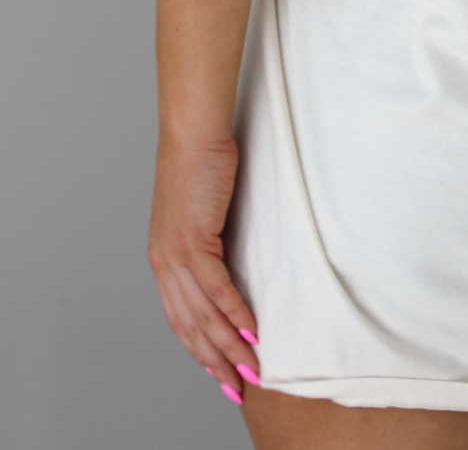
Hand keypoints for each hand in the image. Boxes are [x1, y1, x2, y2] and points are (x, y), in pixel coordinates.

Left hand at [147, 130, 260, 405]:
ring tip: (252, 371)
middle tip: (238, 389)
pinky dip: (235, 316)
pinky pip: (217, 289)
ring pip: (203, 316)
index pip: (180, 317)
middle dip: (215, 363)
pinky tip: (252, 334)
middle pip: (190, 327)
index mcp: (163, 258)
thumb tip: (229, 259)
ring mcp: (177, 254)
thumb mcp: (201, 209)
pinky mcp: (195, 240)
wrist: (193, 130)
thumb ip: (209, 238)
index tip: (220, 375)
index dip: (200, 351)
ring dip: (229, 348)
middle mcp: (164, 262)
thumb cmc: (200, 160)